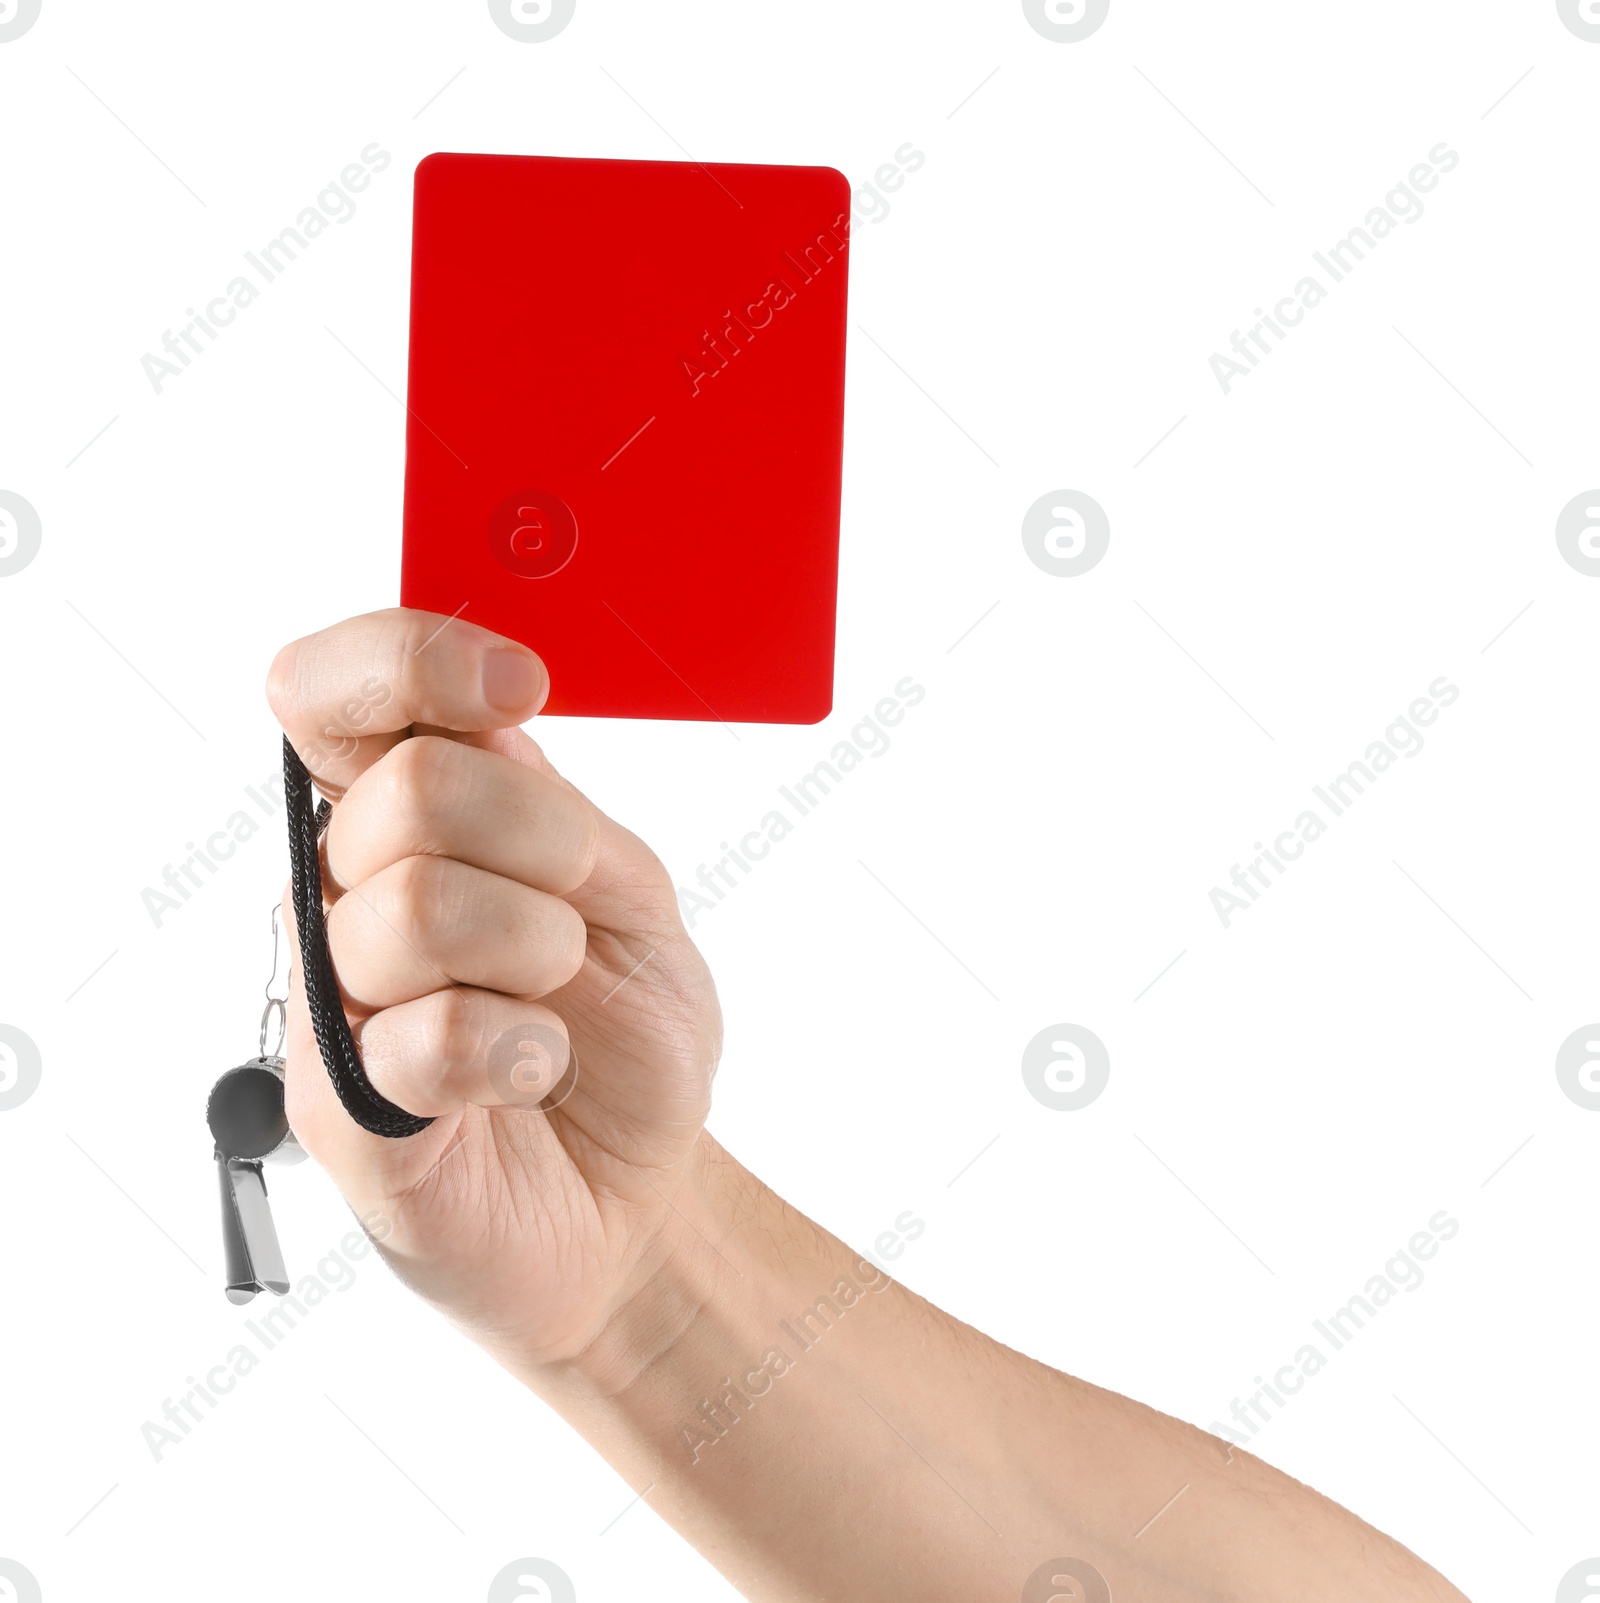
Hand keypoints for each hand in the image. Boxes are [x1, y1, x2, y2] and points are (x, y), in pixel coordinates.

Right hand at [268, 608, 720, 1371]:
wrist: (638, 1190)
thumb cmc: (624, 1037)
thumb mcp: (628, 896)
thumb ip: (554, 809)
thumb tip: (480, 729)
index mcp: (406, 821)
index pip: (336, 694)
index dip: (411, 660)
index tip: (517, 686)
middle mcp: (347, 894)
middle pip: (404, 791)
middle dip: (542, 844)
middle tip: (576, 915)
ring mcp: (337, 1001)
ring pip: (417, 908)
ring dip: (538, 953)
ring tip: (551, 1004)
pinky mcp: (345, 1108)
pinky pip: (431, 1036)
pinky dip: (524, 1050)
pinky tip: (534, 1070)